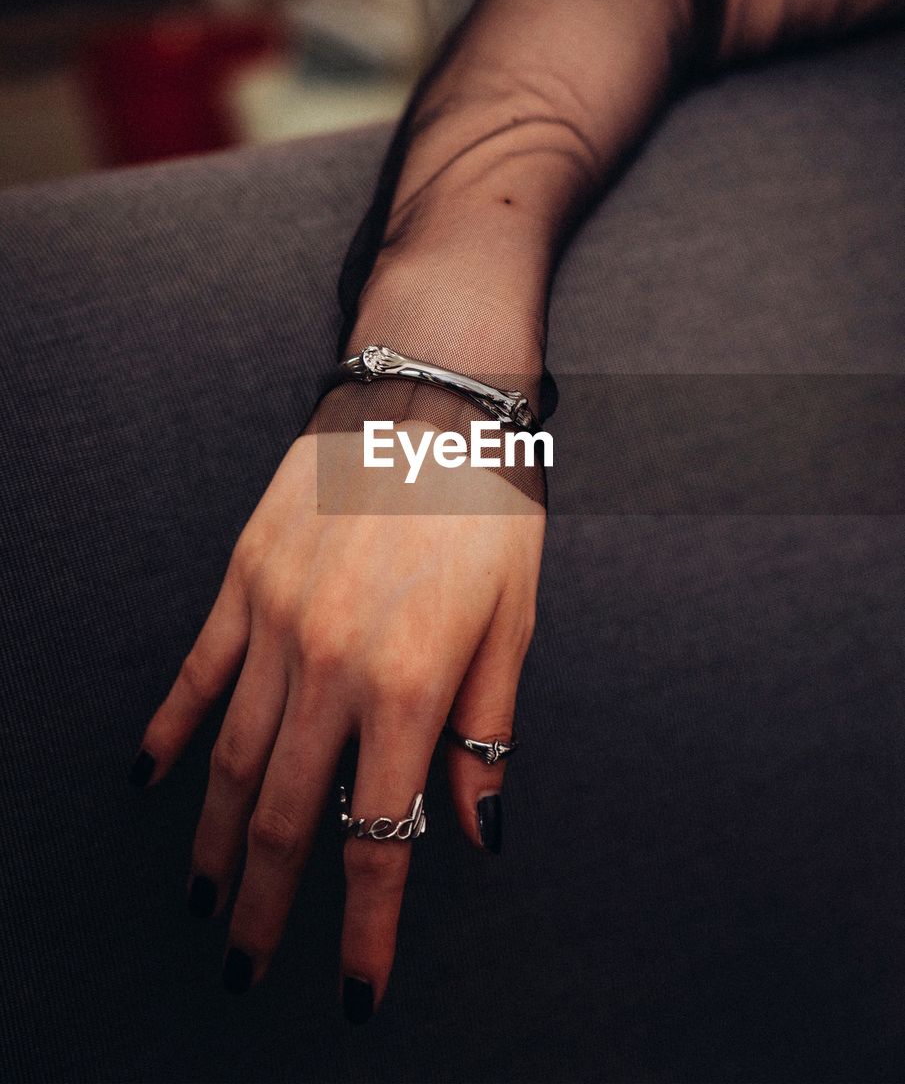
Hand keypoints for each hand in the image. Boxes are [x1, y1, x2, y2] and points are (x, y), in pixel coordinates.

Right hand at [130, 425, 544, 1018]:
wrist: (430, 399)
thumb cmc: (488, 509)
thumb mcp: (514, 624)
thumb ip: (486, 735)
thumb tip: (479, 833)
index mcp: (411, 685)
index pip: (381, 840)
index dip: (364, 927)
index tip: (353, 987)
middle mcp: (333, 666)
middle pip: (289, 816)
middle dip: (267, 904)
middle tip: (245, 963)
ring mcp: (277, 622)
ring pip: (234, 758)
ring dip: (216, 838)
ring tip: (203, 895)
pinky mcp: (244, 581)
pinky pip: (198, 672)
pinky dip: (171, 730)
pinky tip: (152, 778)